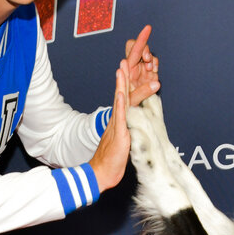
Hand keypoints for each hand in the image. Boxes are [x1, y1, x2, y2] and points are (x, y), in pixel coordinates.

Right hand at [89, 60, 131, 192]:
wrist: (100, 175)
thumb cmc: (111, 162)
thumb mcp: (123, 143)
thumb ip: (127, 131)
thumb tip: (133, 126)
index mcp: (118, 122)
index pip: (123, 98)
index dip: (125, 83)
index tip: (128, 68)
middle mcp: (116, 121)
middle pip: (120, 94)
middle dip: (123, 77)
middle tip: (125, 59)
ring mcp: (116, 127)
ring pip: (120, 102)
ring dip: (121, 85)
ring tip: (122, 68)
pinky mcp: (118, 135)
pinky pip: (120, 118)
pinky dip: (120, 105)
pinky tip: (121, 94)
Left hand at [123, 25, 159, 105]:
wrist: (130, 111)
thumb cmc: (126, 105)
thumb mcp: (131, 100)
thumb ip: (142, 92)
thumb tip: (157, 84)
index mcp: (127, 68)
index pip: (133, 49)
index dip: (141, 39)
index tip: (148, 29)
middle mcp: (134, 67)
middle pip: (141, 48)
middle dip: (146, 51)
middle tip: (147, 61)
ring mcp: (142, 70)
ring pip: (149, 56)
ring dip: (152, 61)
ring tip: (150, 70)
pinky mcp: (150, 75)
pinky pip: (154, 64)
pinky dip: (155, 66)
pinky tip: (152, 73)